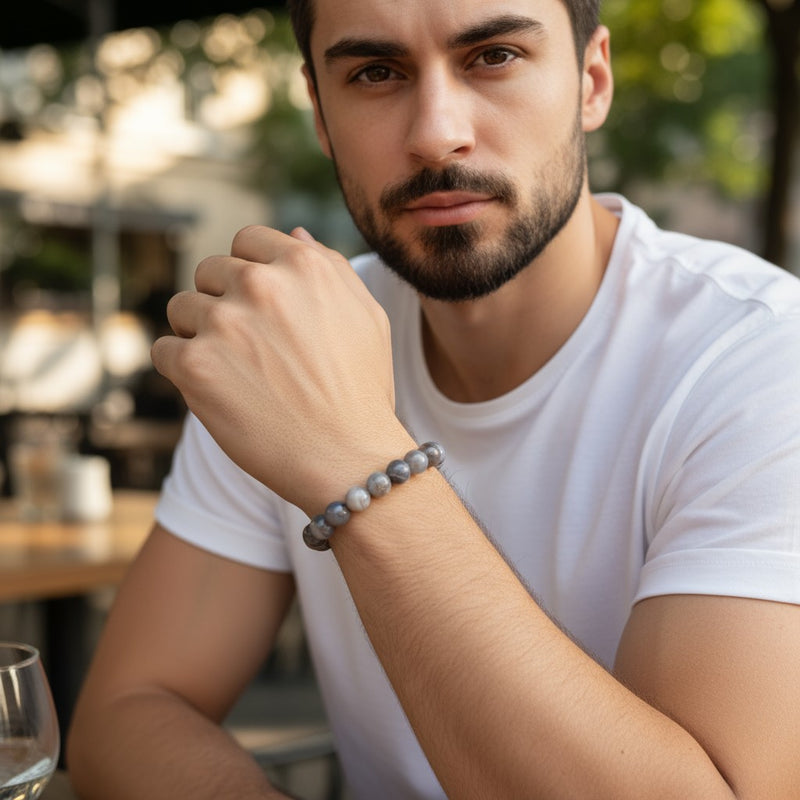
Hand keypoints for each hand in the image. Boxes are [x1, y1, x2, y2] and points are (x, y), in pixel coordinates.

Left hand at [151, 226, 407, 512]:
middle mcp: (262, 284)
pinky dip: (181, 370)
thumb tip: (293, 233)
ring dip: (199, 336)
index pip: (246, 241)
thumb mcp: (366, 317)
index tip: (256, 307)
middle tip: (248, 349)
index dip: (247, 273)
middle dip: (221, 303)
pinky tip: (216, 393)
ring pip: (181, 309)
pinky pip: (164, 350)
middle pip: (209, 272)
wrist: (348, 458)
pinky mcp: (195, 364)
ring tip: (235, 374)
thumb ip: (330, 268)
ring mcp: (225, 322)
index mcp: (303, 264)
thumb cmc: (362, 391)